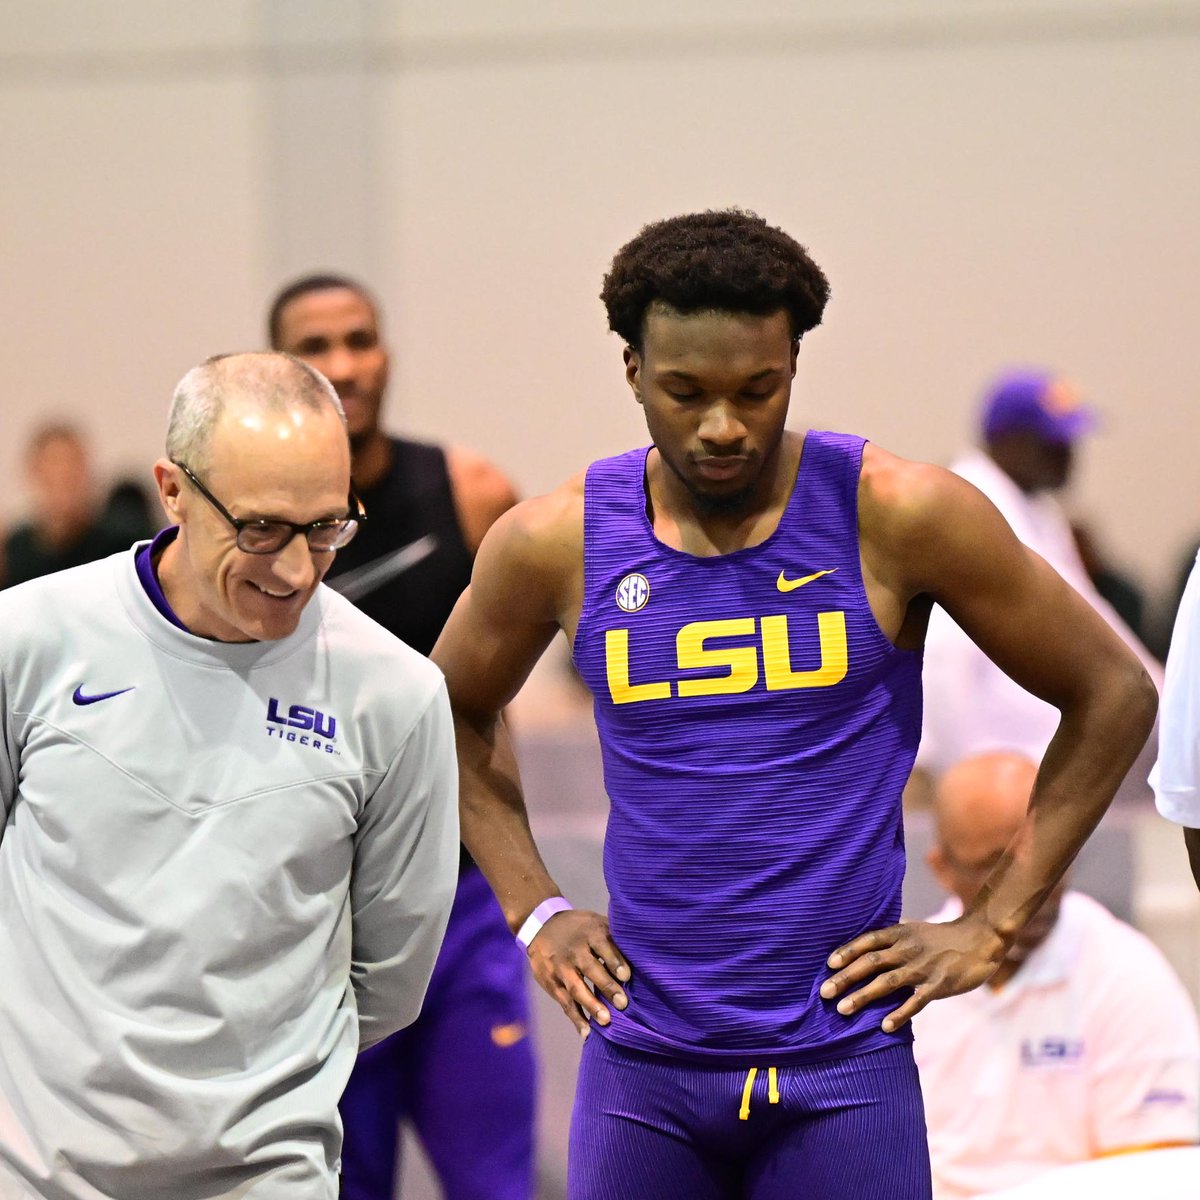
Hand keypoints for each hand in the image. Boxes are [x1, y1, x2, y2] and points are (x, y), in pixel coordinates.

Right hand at [526, 909, 630, 1038]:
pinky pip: (565, 1002)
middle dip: (606, 986)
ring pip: (576, 987)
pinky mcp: (551, 982)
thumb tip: (642, 955)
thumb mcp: (595, 923)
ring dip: (591, 1005)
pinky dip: (576, 1018)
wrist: (542, 926)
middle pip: (590, 968)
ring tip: (606, 1021)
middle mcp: (574, 950)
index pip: (603, 945)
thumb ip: (614, 938)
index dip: (614, 960)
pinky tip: (587, 1032)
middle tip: (622, 1003)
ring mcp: (561, 967)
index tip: (626, 976)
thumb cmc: (580, 928)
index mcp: (590, 932)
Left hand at [820, 914, 1005, 1031]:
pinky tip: (884, 1026)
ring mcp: (923, 967)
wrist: (980, 939)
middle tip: (824, 992)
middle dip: (846, 977)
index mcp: (900, 933)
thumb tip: (867, 949)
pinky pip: (916, 1001)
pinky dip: (899, 1014)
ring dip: (863, 996)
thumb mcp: (915, 930)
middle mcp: (907, 948)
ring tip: (843, 1010)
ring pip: (887, 982)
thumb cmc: (943, 938)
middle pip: (871, 962)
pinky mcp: (939, 985)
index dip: (847, 951)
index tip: (829, 964)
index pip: (868, 941)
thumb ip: (893, 940)